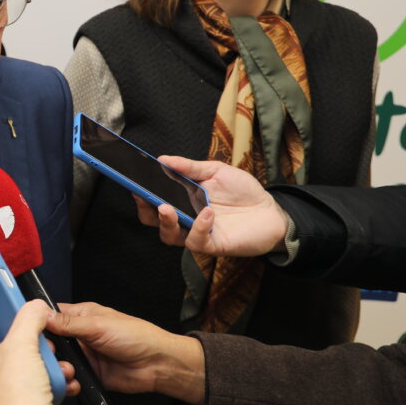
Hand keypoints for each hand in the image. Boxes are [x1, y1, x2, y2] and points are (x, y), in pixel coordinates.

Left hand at [0, 301, 63, 404]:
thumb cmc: (15, 396)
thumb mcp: (22, 344)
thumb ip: (28, 319)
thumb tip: (34, 308)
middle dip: (16, 346)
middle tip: (29, 342)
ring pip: (12, 374)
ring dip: (35, 364)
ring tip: (49, 361)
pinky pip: (26, 392)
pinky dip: (42, 384)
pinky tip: (58, 380)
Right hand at [48, 303, 205, 404]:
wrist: (157, 365)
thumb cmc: (137, 336)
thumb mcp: (99, 325)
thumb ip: (69, 324)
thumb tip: (42, 315)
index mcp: (81, 316)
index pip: (51, 316)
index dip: (38, 322)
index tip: (28, 330)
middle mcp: (79, 336)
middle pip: (51, 341)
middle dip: (46, 349)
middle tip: (46, 353)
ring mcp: (83, 356)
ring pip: (58, 361)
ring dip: (57, 366)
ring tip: (63, 368)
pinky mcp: (88, 375)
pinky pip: (70, 378)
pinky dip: (68, 381)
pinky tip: (70, 381)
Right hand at [133, 156, 288, 257]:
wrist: (272, 211)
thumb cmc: (243, 192)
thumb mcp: (216, 171)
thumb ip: (189, 167)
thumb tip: (162, 159)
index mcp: (182, 200)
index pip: (153, 200)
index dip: (141, 194)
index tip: (133, 182)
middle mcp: (185, 218)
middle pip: (153, 221)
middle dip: (145, 210)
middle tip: (145, 197)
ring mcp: (197, 233)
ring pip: (169, 236)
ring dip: (165, 222)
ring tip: (167, 207)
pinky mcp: (213, 245)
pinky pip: (196, 242)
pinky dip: (198, 227)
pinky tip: (207, 213)